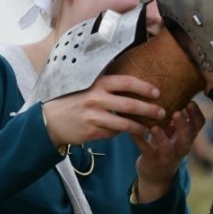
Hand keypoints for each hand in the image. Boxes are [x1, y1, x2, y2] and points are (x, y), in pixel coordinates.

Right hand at [41, 74, 165, 146]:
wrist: (50, 120)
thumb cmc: (72, 100)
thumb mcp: (87, 85)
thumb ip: (106, 83)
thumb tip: (130, 80)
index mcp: (97, 84)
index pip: (126, 83)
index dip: (144, 87)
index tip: (157, 92)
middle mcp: (96, 99)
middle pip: (130, 105)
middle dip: (149, 110)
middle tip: (162, 113)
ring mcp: (94, 117)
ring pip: (124, 124)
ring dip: (140, 127)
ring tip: (149, 129)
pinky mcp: (92, 132)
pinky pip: (113, 134)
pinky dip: (121, 133)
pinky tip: (127, 133)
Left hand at [132, 101, 205, 202]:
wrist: (157, 175)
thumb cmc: (166, 145)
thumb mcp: (174, 132)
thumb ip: (175, 117)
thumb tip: (174, 88)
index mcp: (188, 137)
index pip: (198, 125)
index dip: (196, 114)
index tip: (191, 101)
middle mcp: (181, 147)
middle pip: (187, 137)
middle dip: (183, 125)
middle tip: (178, 112)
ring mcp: (167, 156)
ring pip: (167, 147)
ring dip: (161, 136)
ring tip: (154, 126)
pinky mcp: (152, 161)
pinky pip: (146, 150)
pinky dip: (140, 140)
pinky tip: (132, 131)